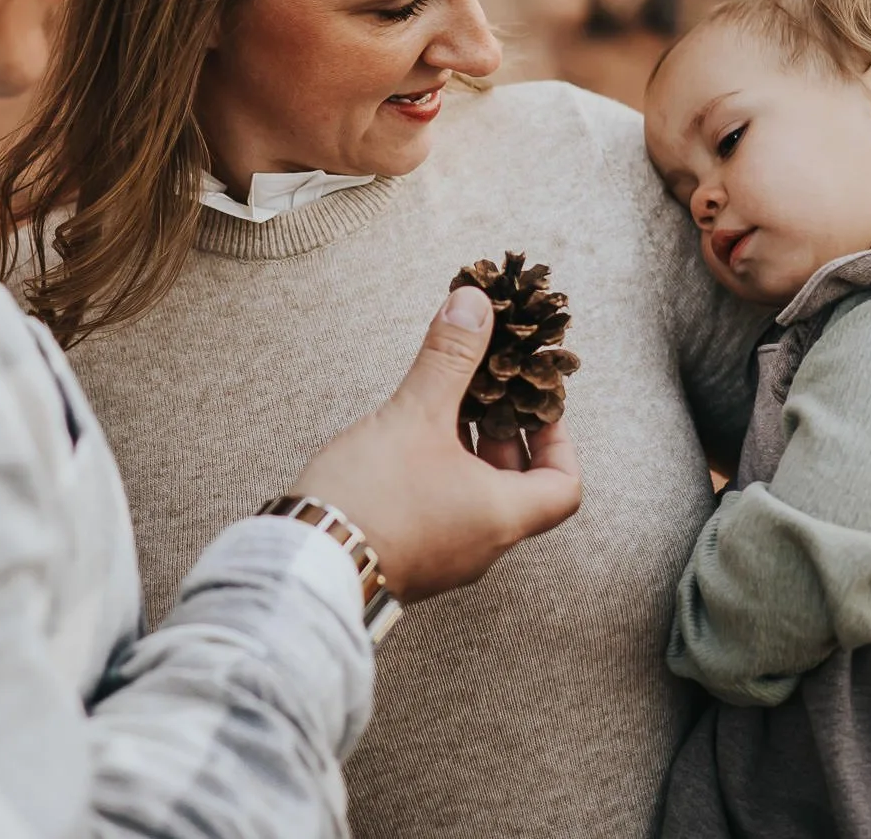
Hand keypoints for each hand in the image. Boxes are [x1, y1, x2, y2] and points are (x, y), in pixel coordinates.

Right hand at [289, 285, 582, 601]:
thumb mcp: (415, 414)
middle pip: (519, 489)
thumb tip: (474, 305)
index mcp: (501, 516)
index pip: (563, 486)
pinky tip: (403, 445)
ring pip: (476, 500)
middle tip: (483, 394)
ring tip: (439, 409)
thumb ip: (449, 358)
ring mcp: (444, 558)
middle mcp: (481, 545)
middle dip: (503, 435)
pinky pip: (441, 514)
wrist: (306, 566)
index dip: (557, 439)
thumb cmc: (370, 501)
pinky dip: (438, 475)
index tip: (533, 404)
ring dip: (468, 453)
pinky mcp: (408, 559)